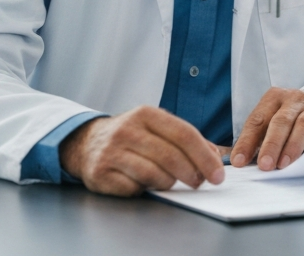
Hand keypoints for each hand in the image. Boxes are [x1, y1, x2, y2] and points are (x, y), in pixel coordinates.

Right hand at [59, 105, 224, 196]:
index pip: (184, 134)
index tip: (217, 174)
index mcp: (146, 114)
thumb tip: (214, 157)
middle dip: (192, 174)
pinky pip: (134, 188)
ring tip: (171, 182)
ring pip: (154, 174)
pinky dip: (146, 189)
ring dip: (169, 183)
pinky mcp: (100, 174)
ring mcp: (111, 152)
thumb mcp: (156, 127)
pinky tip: (145, 184)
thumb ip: (186, 139)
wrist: (86, 143)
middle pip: (171, 156)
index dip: (204, 157)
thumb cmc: (131, 137)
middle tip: (199, 183)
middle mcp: (127, 130)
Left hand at [228, 87, 303, 170]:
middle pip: (280, 121)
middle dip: (270, 144)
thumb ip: (254, 139)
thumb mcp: (271, 122)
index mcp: (273, 98)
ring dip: (292, 145)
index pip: (257, 120)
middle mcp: (294, 98)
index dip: (246, 142)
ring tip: (284, 164)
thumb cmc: (290, 120)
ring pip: (303, 124)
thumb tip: (230, 160)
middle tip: (264, 165)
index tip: (239, 162)